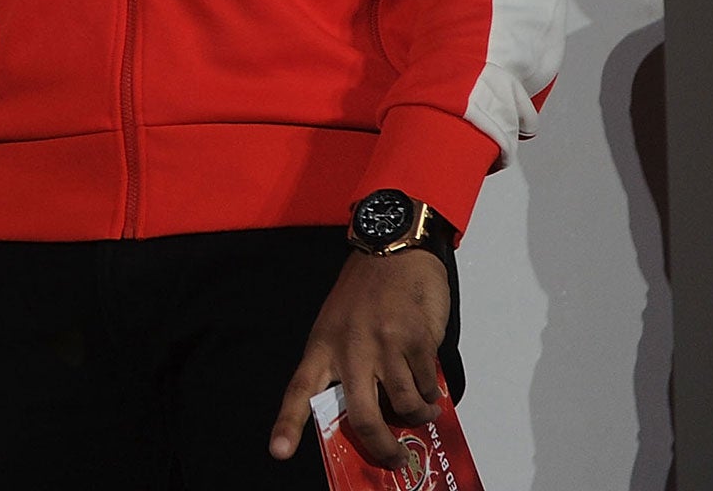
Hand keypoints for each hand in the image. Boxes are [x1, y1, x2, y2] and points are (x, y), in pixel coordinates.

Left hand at [269, 249, 450, 469]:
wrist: (393, 250)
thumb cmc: (365, 292)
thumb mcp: (339, 326)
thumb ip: (346, 366)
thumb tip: (374, 416)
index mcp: (322, 345)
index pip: (300, 390)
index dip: (288, 424)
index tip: (280, 453)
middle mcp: (350, 349)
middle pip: (363, 416)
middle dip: (382, 448)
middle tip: (396, 461)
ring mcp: (384, 345)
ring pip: (404, 405)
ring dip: (419, 417)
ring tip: (423, 413)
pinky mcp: (415, 340)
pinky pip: (427, 385)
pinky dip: (432, 393)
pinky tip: (430, 387)